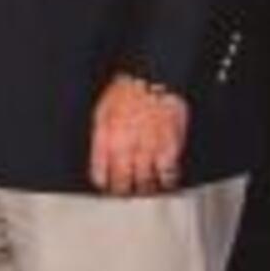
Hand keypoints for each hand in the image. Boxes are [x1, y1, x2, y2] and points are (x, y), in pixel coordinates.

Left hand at [85, 76, 187, 196]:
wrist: (152, 78)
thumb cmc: (127, 91)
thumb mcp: (101, 113)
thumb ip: (100, 140)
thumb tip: (100, 161)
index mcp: (107, 139)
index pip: (101, 173)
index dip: (103, 182)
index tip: (106, 186)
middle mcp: (127, 147)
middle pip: (123, 182)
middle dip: (123, 191)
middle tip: (125, 192)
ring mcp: (149, 149)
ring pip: (145, 182)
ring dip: (144, 189)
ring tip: (144, 189)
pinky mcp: (169, 146)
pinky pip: (168, 173)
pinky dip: (167, 180)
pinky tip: (165, 181)